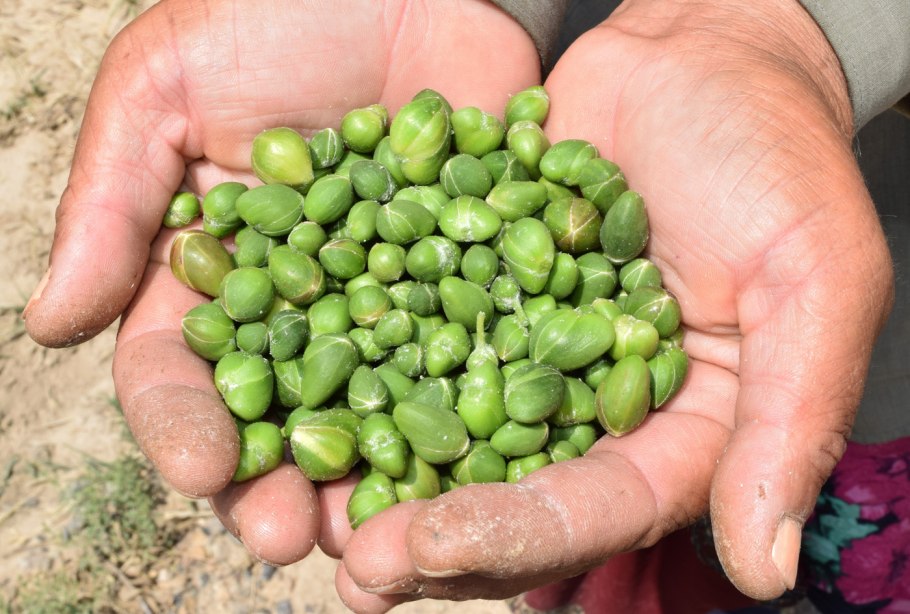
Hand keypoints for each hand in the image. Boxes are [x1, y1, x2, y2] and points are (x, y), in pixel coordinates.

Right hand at [23, 0, 539, 565]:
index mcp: (212, 273)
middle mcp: (298, 304)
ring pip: (374, 408)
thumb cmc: (269, 13)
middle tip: (291, 538)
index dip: (187, 424)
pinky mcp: (469, 279)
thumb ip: (113, 205)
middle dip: (278, 480)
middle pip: (280, 415)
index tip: (202, 471)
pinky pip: (471, 353)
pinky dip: (471, 409)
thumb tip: (52, 326)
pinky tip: (474, 463)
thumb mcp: (165, 88)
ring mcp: (388, 298)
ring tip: (379, 532)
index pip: (182, 369)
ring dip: (373, 476)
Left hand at [338, 0, 893, 608]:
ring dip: (377, 469)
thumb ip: (789, 419)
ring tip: (296, 500)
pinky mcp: (475, 288)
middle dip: (431, 530)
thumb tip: (764, 570)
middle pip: (508, 491)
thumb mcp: (814, 281)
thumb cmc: (777, 157)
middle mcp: (592, 405)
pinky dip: (359, 361)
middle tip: (351, 561)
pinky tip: (294, 385)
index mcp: (677, 428)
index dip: (515, 536)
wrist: (702, 58)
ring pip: (447, 428)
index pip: (596, 506)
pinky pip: (414, 332)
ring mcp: (526, 347)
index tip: (429, 546)